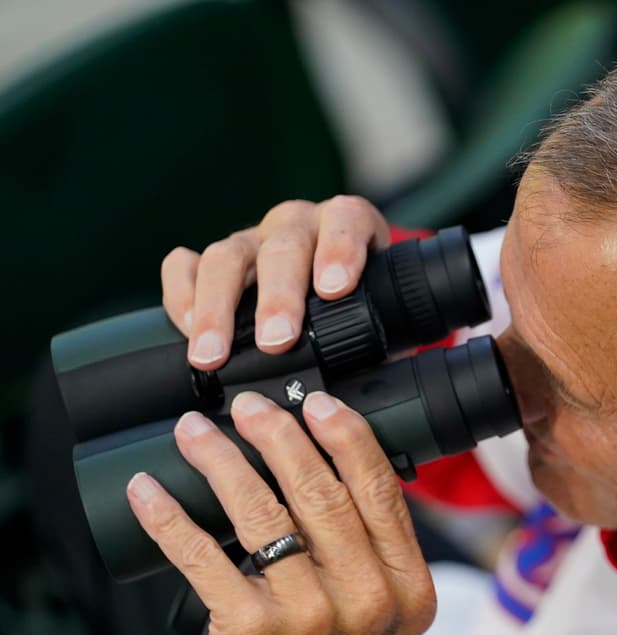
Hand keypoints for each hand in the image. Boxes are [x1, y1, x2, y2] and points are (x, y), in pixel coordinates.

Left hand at [126, 390, 435, 634]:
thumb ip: (376, 548)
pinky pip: (204, 558)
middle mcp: (367, 598)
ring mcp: (310, 616)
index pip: (382, 490)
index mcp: (407, 585)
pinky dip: (171, 518)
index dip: (347, 437)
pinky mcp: (251, 632)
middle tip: (249, 407)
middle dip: (279, 435)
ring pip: (262, 515)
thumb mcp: (384, 611)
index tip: (316, 402)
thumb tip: (335, 461)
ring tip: (195, 433)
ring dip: (221, 461)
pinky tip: (152, 492)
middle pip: (321, 492)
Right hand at [162, 196, 390, 369]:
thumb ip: (377, 332)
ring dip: (219, 308)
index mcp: (345, 225)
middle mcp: (296, 225)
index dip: (340, 249)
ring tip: (215, 355)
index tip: (334, 289)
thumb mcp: (380, 310)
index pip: (345, 220)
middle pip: (283, 247)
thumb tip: (370, 378)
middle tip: (277, 340)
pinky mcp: (216, 259)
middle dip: (278, 296)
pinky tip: (187, 330)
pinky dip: (182, 296)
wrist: (337, 293)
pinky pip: (185, 264)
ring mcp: (253, 240)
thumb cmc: (362, 304)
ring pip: (227, 257)